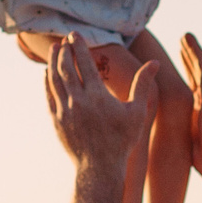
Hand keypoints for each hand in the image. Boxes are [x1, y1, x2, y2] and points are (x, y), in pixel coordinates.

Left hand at [42, 36, 152, 168]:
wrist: (100, 168)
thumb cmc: (122, 140)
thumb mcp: (137, 111)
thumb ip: (142, 84)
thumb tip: (154, 62)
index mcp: (98, 96)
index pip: (85, 63)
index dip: (79, 46)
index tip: (75, 34)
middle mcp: (78, 101)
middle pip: (66, 68)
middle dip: (65, 50)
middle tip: (65, 39)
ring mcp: (64, 110)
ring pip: (55, 79)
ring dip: (53, 62)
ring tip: (55, 49)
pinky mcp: (56, 120)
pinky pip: (49, 95)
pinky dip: (47, 81)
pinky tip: (48, 73)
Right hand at [177, 33, 201, 180]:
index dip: (194, 50)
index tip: (186, 34)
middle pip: (199, 70)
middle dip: (191, 54)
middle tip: (183, 37)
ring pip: (193, 81)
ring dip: (188, 67)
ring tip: (182, 54)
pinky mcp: (197, 118)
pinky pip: (188, 96)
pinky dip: (183, 85)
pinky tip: (179, 86)